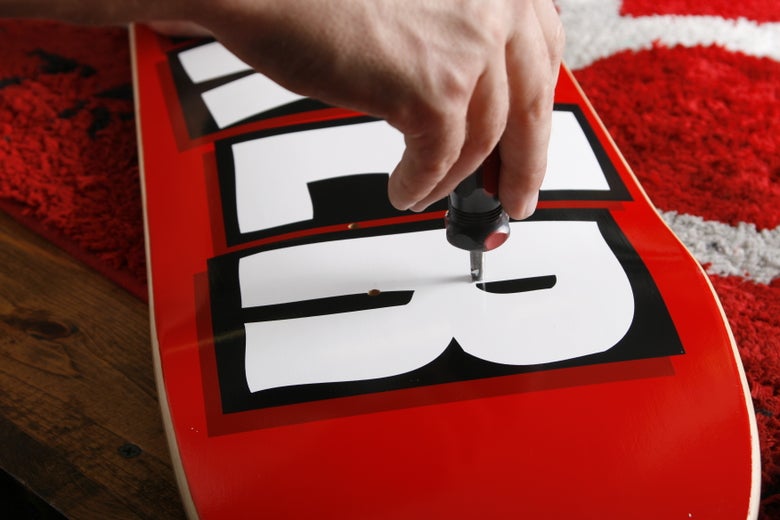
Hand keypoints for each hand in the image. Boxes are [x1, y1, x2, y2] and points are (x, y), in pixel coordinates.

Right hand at [189, 0, 563, 217]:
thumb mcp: (419, 4)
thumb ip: (457, 38)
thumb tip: (477, 98)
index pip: (542, 56)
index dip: (536, 108)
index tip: (531, 139)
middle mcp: (493, 4)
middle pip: (529, 104)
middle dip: (523, 165)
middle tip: (516, 196)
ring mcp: (467, 47)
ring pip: (483, 139)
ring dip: (458, 180)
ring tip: (436, 194)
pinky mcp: (430, 90)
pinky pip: (439, 159)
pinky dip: (421, 184)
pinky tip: (407, 190)